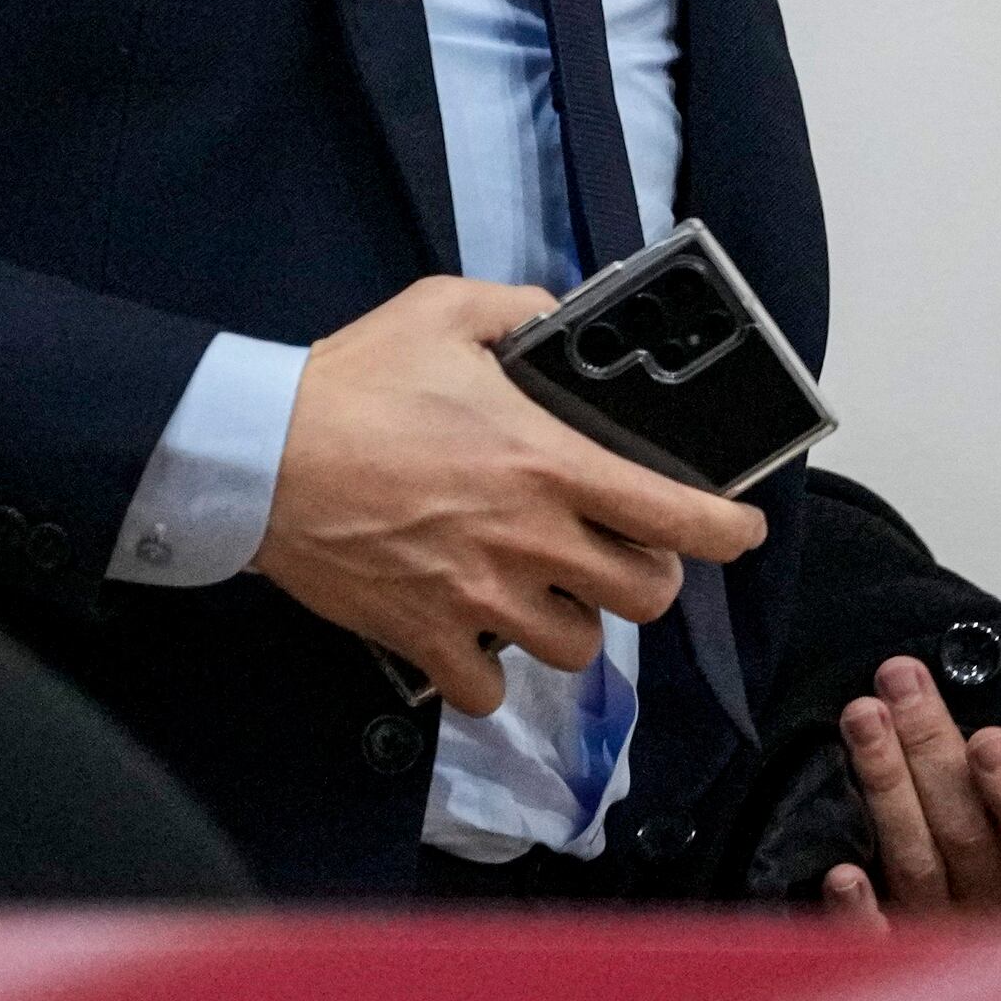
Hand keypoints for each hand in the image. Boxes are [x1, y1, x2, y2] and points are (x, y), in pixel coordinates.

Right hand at [248, 276, 763, 715]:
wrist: (261, 452)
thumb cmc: (354, 380)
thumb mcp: (443, 309)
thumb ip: (521, 310)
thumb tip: (562, 319)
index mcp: (549, 463)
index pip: (678, 516)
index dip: (730, 531)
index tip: (740, 530)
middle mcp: (531, 542)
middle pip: (643, 597)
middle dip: (643, 574)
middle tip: (614, 551)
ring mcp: (480, 601)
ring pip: (575, 649)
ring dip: (569, 620)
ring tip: (539, 589)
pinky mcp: (427, 640)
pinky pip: (487, 691)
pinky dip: (488, 672)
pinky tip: (473, 634)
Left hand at [813, 652, 1000, 923]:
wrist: (912, 924)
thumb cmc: (965, 823)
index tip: (990, 737)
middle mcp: (986, 906)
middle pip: (967, 837)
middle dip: (931, 749)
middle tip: (901, 681)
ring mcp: (932, 933)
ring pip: (916, 863)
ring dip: (887, 784)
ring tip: (862, 714)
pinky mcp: (877, 952)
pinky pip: (869, 941)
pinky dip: (858, 909)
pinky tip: (841, 873)